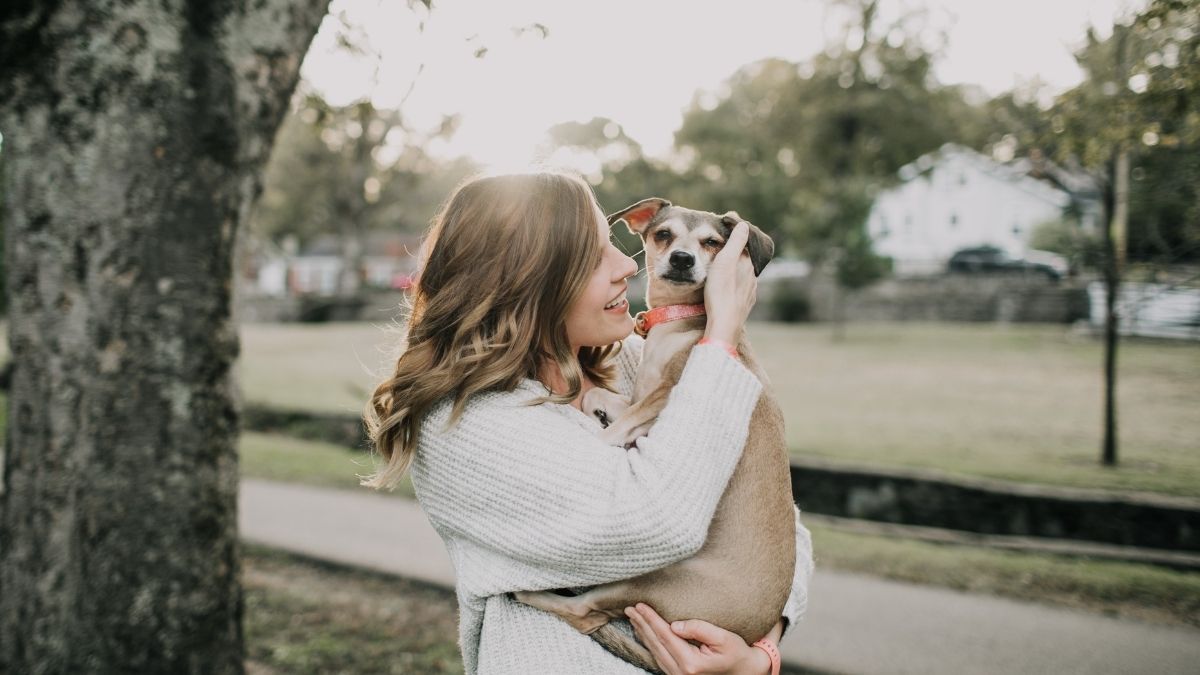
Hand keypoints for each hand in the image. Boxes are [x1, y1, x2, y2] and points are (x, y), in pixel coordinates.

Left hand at [625, 603, 778, 674]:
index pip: (665, 636)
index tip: (640, 605)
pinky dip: (650, 643)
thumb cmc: (736, 653)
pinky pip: (658, 657)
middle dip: (642, 624)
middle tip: (630, 608)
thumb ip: (699, 629)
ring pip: (654, 651)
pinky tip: (644, 633)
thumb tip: (674, 624)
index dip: (651, 619)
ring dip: (643, 633)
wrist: (745, 672)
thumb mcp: (723, 638)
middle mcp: (680, 672)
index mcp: (690, 663)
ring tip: (633, 617)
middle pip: (656, 643)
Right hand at [704, 222, 756, 344]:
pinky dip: (736, 285)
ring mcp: (750, 292)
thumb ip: (736, 242)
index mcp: (748, 264)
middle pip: (745, 261)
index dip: (737, 239)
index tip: (726, 233)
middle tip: (723, 251)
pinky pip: (742, 290)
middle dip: (736, 255)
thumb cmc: (721, 291)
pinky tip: (729, 288)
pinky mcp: (745, 304)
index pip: (745, 246)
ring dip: (736, 271)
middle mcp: (753, 277)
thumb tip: (744, 224)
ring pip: (744, 277)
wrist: (724, 323)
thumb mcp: (725, 261)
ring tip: (724, 269)